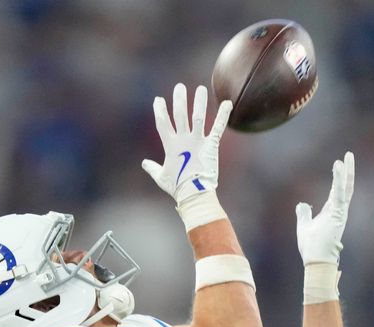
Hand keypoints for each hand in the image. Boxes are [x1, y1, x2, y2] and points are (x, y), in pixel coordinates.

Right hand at [142, 83, 232, 203]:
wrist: (194, 192)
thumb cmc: (177, 186)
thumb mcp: (161, 176)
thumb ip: (152, 168)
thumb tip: (144, 163)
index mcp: (170, 145)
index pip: (162, 123)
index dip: (159, 110)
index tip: (158, 99)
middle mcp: (183, 140)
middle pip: (180, 115)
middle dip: (179, 100)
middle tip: (179, 87)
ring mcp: (198, 141)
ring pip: (198, 117)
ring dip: (199, 102)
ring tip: (199, 89)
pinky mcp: (211, 145)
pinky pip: (218, 128)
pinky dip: (224, 115)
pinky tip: (228, 103)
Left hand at [296, 152, 354, 265]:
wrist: (316, 260)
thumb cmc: (311, 247)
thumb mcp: (304, 226)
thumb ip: (304, 214)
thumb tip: (301, 203)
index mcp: (331, 213)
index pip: (336, 192)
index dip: (337, 179)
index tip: (339, 165)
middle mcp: (338, 211)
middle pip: (344, 187)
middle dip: (346, 171)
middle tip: (349, 155)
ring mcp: (340, 212)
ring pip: (345, 188)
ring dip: (346, 172)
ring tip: (347, 156)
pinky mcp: (338, 213)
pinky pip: (340, 193)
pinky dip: (339, 180)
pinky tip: (339, 167)